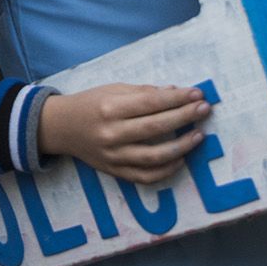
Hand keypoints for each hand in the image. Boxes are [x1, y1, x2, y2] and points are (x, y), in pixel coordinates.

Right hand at [38, 83, 210, 183]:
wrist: (61, 127)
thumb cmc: (90, 103)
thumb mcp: (113, 89)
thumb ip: (144, 92)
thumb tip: (177, 92)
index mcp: (111, 108)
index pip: (152, 102)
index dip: (178, 99)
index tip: (198, 93)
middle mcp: (112, 133)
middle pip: (157, 127)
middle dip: (185, 117)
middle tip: (205, 109)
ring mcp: (114, 156)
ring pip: (155, 156)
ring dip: (182, 146)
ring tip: (199, 135)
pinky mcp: (115, 171)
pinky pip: (146, 176)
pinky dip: (167, 170)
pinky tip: (180, 158)